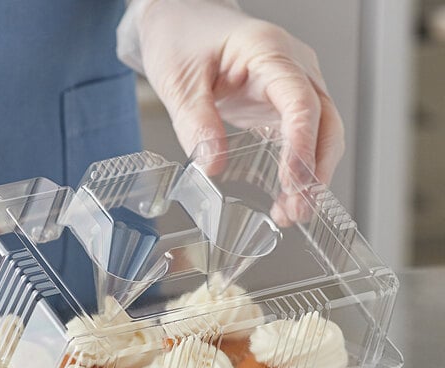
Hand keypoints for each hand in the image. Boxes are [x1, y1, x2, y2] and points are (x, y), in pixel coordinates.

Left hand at [117, 0, 344, 224]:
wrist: (179, 18)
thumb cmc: (180, 36)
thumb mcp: (178, 81)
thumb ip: (197, 123)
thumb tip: (214, 167)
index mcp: (268, 52)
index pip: (300, 102)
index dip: (301, 147)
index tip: (293, 183)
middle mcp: (290, 66)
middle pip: (324, 120)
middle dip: (316, 170)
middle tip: (298, 209)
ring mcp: (289, 84)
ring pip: (320, 131)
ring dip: (311, 174)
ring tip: (292, 213)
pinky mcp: (279, 102)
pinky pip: (300, 136)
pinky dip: (297, 167)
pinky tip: (285, 195)